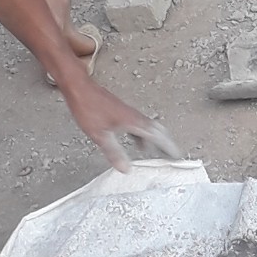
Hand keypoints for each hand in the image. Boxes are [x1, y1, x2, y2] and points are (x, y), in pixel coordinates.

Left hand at [64, 78, 183, 171]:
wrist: (80, 88)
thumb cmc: (88, 107)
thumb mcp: (100, 135)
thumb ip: (114, 152)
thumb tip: (126, 168)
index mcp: (133, 122)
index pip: (157, 136)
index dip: (168, 146)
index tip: (176, 155)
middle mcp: (134, 116)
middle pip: (157, 130)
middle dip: (166, 142)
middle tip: (171, 153)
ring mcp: (129, 113)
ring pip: (148, 127)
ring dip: (154, 139)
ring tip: (155, 151)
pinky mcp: (122, 111)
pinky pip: (139, 124)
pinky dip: (142, 135)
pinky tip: (136, 141)